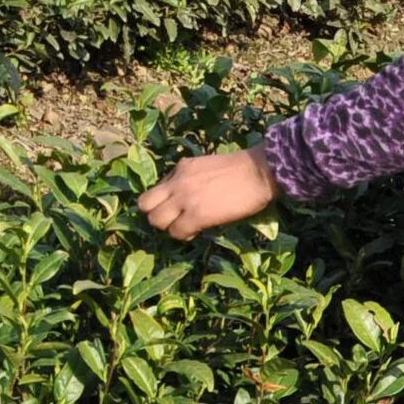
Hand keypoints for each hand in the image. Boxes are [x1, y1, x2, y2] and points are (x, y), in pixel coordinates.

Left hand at [140, 146, 276, 240]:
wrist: (259, 171)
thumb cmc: (242, 169)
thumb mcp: (206, 167)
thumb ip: (190, 179)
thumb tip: (185, 198)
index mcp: (180, 167)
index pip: (156, 189)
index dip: (163, 201)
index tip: (175, 207)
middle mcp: (176, 182)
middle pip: (145, 204)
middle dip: (156, 214)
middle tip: (172, 220)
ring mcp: (184, 199)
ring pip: (155, 220)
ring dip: (168, 227)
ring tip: (184, 227)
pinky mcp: (196, 215)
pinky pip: (176, 232)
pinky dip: (183, 235)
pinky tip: (195, 232)